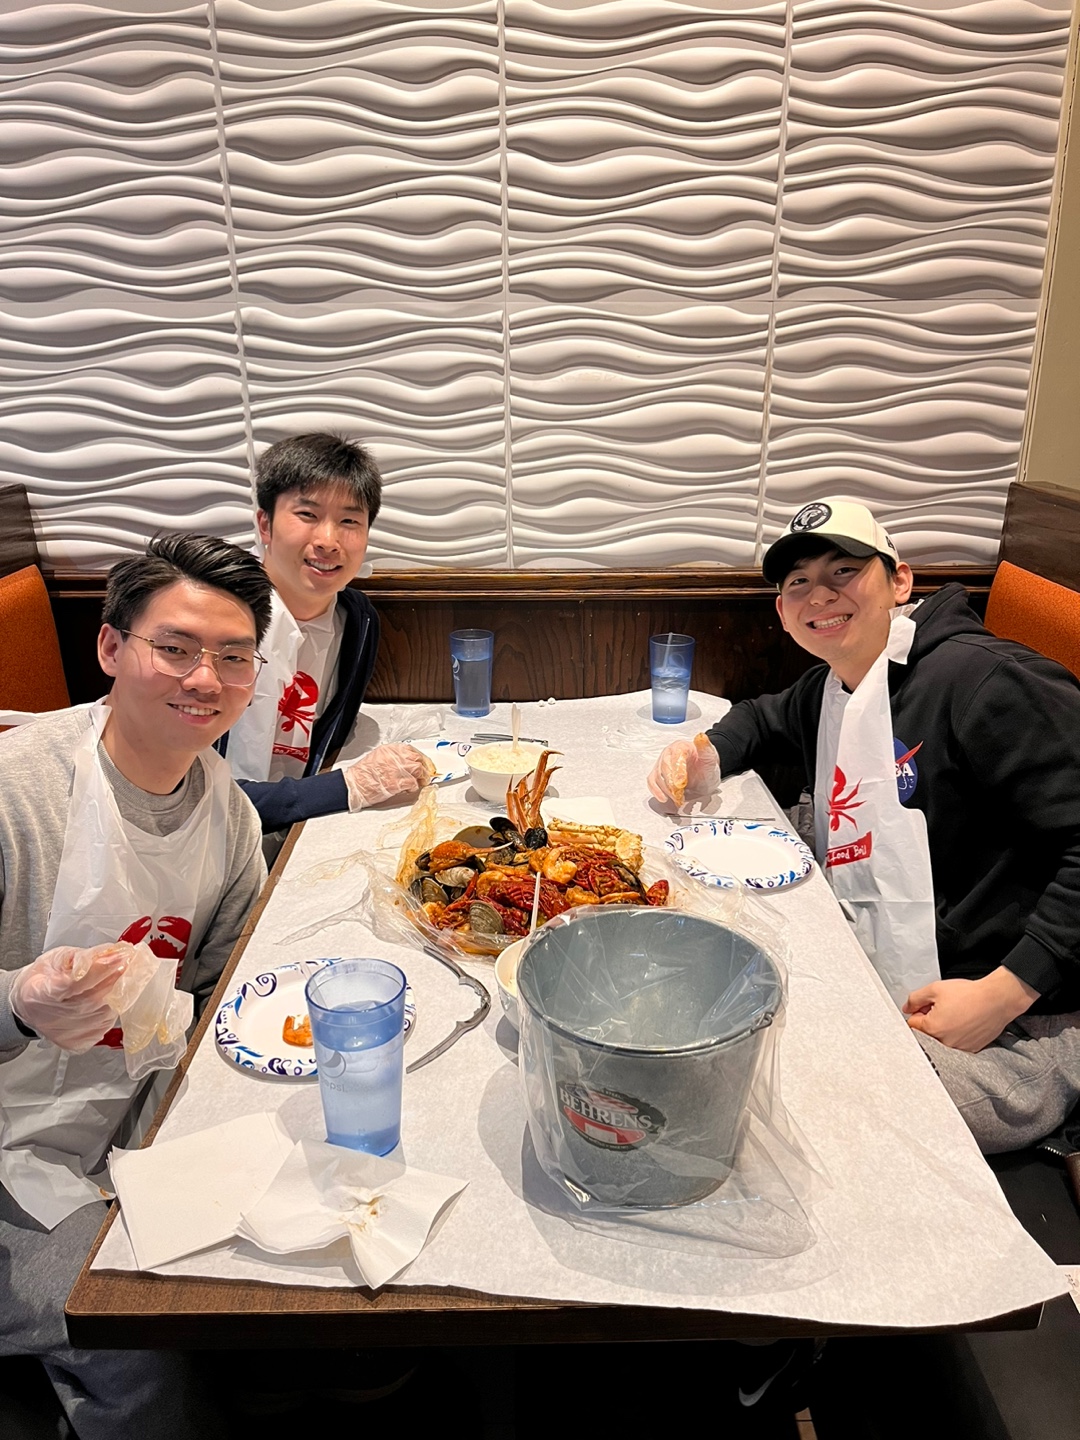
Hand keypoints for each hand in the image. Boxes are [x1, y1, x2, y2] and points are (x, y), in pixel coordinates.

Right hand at [9, 943, 126, 1052]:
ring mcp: (68, 1034)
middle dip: (116, 978)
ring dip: (117, 992)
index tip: (121, 956)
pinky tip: (107, 997)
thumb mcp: (56, 958)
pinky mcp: (80, 1042)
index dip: (102, 969)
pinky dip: (112, 1007)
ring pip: (106, 1011)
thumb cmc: (42, 979)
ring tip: (116, 978)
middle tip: (126, 963)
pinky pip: (106, 1023)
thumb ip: (81, 956)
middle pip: (95, 998)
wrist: (29, 1006)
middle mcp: (54, 1019)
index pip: (77, 983)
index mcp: (42, 993)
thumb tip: (108, 954)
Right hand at [344, 743, 436, 811]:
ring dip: (422, 777)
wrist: (354, 785)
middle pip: (418, 759)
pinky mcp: (397, 783)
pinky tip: (410, 789)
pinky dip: (414, 787)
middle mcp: (395, 757)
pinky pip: (413, 783)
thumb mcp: (378, 757)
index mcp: (390, 750)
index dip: (421, 758)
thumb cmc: (363, 774)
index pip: (412, 750)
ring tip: (421, 782)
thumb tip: (406, 762)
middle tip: (426, 774)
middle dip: (425, 767)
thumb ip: (393, 758)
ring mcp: (396, 770)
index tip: (424, 763)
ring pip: (419, 770)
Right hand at [647, 734, 720, 811]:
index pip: (676, 755)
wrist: (705, 773)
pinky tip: (664, 798)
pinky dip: (656, 791)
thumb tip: (701, 737)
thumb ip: (705, 748)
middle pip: (664, 766)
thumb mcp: (710, 757)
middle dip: (671, 782)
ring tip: (677, 798)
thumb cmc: (706, 765)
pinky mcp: (659, 775)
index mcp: (681, 746)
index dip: (678, 769)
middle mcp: (669, 754)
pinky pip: (652, 782)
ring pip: (657, 776)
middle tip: (679, 792)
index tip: (682, 781)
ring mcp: (662, 765)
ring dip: (666, 789)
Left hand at [903, 967, 1038, 1052]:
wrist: (997, 999)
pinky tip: (965, 1022)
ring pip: (942, 1040)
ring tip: (956, 1014)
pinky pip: (957, 1044)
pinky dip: (958, 1035)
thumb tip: (907, 1008)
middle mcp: (945, 1042)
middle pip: (926, 1034)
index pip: (913, 1024)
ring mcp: (959, 1048)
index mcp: (932, 1028)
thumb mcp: (934, 989)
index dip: (918, 1011)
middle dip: (929, 1021)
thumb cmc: (968, 994)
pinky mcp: (972, 1049)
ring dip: (943, 1029)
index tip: (927, 1005)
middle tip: (942, 1008)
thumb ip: (915, 999)